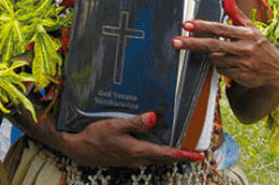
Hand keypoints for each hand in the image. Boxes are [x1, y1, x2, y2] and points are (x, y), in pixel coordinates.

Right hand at [62, 112, 203, 167]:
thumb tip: (154, 117)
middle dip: (180, 155)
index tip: (198, 156)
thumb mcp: (115, 125)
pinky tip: (156, 144)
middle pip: (165, 158)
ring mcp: (133, 161)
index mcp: (138, 151)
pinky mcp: (128, 159)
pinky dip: (156, 152)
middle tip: (195, 152)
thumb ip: (136, 122)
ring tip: (181, 149)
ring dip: (168, 154)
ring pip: (156, 158)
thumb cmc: (96, 137)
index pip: (166, 153)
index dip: (184, 155)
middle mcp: (138, 159)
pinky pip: (147, 156)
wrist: (80, 150)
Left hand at [172, 12, 278, 89]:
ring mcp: (242, 63)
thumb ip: (236, 12)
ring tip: (229, 55)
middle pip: (212, 45)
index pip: (220, 28)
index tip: (187, 25)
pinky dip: (222, 67)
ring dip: (216, 57)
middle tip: (175, 42)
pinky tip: (233, 65)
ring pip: (215, 59)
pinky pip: (220, 70)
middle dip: (192, 43)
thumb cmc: (259, 45)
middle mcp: (244, 48)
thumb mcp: (251, 28)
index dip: (202, 26)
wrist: (276, 70)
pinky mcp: (241, 76)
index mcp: (246, 34)